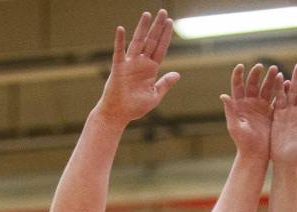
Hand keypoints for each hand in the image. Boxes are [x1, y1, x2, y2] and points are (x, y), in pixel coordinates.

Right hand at [98, 9, 179, 127]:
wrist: (118, 114)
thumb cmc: (135, 107)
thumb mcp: (155, 96)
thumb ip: (165, 84)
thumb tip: (177, 74)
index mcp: (151, 69)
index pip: (160, 49)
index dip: (165, 36)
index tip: (170, 22)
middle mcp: (141, 63)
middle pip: (151, 41)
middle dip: (157, 27)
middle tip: (163, 12)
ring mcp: (130, 64)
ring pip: (137, 42)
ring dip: (142, 28)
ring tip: (147, 14)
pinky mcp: (119, 68)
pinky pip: (119, 52)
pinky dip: (120, 41)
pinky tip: (121, 29)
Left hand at [221, 63, 280, 160]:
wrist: (255, 154)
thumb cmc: (242, 142)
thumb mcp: (235, 127)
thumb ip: (230, 111)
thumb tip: (223, 96)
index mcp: (239, 104)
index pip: (237, 85)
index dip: (238, 75)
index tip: (241, 66)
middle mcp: (250, 103)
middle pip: (253, 83)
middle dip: (257, 74)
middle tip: (263, 67)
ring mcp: (261, 106)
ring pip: (266, 88)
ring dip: (271, 79)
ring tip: (276, 70)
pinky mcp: (271, 112)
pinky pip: (276, 98)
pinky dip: (281, 90)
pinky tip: (286, 83)